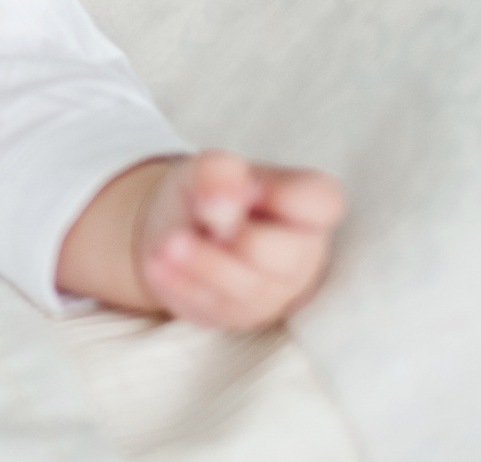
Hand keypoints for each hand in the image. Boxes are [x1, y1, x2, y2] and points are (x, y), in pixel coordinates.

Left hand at [135, 150, 345, 327]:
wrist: (181, 227)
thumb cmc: (211, 190)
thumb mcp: (209, 166)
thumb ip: (220, 172)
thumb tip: (220, 204)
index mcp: (308, 207)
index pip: (322, 203)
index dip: (286, 196)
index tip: (250, 186)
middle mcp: (300, 255)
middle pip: (282, 255)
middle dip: (241, 240)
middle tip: (202, 217)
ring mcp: (272, 292)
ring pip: (246, 288)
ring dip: (204, 264)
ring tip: (168, 243)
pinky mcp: (234, 314)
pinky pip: (211, 305)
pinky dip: (180, 283)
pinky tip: (158, 263)